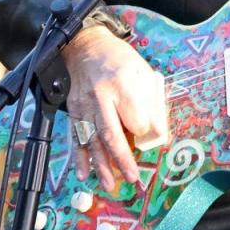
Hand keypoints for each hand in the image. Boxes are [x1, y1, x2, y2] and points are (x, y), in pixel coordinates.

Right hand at [61, 25, 168, 190]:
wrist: (85, 46)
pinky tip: (84, 173)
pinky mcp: (72, 110)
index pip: (135, 118)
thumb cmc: (119, 59)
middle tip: (133, 178)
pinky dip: (79, 157)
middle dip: (122, 160)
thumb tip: (157, 132)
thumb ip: (151, 101)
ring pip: (92, 140)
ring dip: (101, 165)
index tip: (151, 139)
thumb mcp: (143, 72)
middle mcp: (101, 95)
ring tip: (111, 183)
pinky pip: (76, 137)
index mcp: (122, 82)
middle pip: (111, 134)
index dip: (144, 132)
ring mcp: (83, 104)